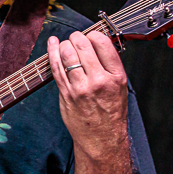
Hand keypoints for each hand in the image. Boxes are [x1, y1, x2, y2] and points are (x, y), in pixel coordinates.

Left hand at [46, 31, 128, 160]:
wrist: (102, 139)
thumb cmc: (111, 112)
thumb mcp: (120, 87)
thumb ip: (109, 65)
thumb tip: (96, 42)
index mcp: (116, 77)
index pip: (103, 43)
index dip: (94, 34)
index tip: (90, 36)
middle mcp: (98, 81)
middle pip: (82, 46)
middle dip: (77, 37)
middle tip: (76, 38)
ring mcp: (80, 88)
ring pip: (67, 54)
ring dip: (64, 44)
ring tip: (65, 45)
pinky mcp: (66, 94)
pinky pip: (56, 67)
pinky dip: (52, 52)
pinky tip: (52, 44)